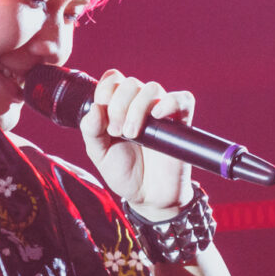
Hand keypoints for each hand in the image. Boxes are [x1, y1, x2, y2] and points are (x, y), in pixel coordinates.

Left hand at [79, 69, 196, 220]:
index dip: (106, 89)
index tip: (102, 110)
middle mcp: (140, 105)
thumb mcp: (99, 153)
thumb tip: (94, 108)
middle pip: (130, 83)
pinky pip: (182, 99)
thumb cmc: (124, 172)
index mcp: (119, 107)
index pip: (114, 79)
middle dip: (118, 105)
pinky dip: (170, 102)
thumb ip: (91, 131)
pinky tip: (157, 116)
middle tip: (116, 132)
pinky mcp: (181, 123)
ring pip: (152, 88)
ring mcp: (162, 112)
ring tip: (132, 134)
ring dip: (137, 108)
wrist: (148, 196)